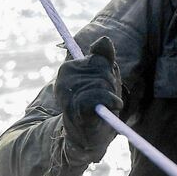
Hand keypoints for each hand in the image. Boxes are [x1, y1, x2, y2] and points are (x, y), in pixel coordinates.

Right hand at [55, 36, 122, 161]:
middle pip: (103, 70)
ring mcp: (67, 94)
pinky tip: (113, 108)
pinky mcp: (74, 108)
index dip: (108, 73)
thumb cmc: (96, 104)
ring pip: (103, 83)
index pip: (99, 59)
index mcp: (68, 68)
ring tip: (105, 107)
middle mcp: (63, 78)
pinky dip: (111, 102)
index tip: (104, 86)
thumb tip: (104, 39)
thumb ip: (103, 57)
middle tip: (105, 100)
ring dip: (112, 96)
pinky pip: (98, 96)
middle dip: (111, 85)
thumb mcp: (103, 77)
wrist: (88, 136)